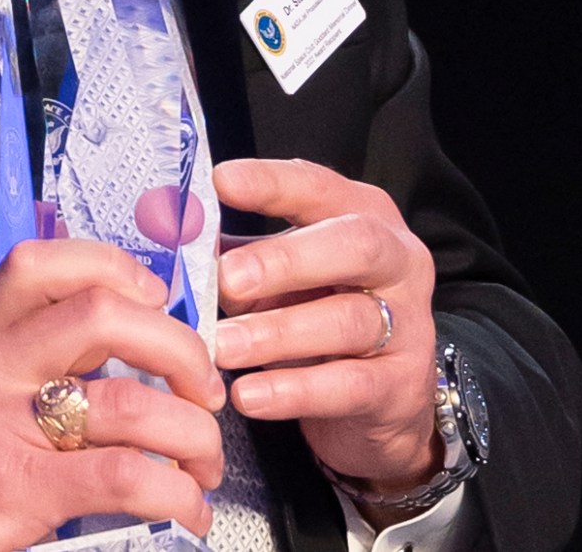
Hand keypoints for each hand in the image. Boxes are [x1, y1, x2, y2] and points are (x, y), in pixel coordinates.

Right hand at [0, 238, 226, 551]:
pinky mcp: (17, 492)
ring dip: (192, 434)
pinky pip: (122, 477)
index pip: (41, 264)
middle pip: (100, 315)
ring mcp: (2, 429)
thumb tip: (115, 355)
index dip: (113, 266)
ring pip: (127, 402)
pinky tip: (187, 510)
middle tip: (202, 388)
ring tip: (204, 464)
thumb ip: (22, 364)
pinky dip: (176, 493)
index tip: (155, 298)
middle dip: (178, 348)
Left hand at [212, 158, 440, 508]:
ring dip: (277, 333)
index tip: (220, 182)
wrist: (382, 399)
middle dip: (285, 260)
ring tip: (222, 346)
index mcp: (361, 214)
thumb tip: (172, 234)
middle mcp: (397, 261)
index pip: (318, 186)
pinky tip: (249, 396)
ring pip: (347, 320)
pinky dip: (294, 391)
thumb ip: (236, 251)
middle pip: (353, 246)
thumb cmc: (318, 311)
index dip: (271, 183)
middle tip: (227, 279)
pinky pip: (349, 386)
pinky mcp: (402, 387)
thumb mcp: (281, 272)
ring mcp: (409, 324)